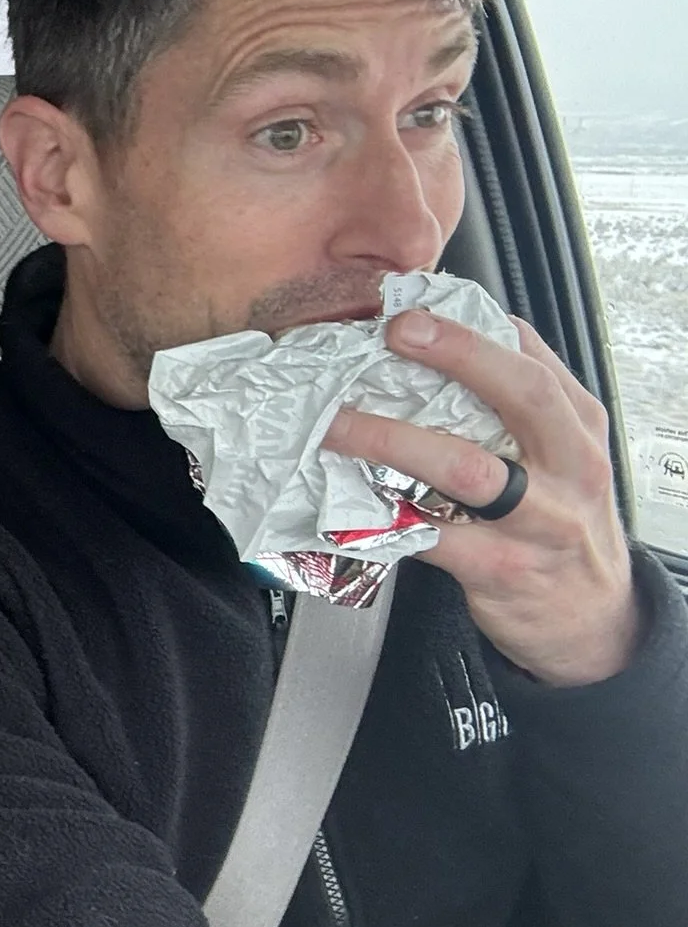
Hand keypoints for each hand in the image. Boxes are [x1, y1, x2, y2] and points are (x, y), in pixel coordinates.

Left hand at [323, 308, 638, 685]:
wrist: (590, 617)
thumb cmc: (561, 519)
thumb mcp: (563, 454)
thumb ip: (518, 402)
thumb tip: (446, 338)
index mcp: (578, 426)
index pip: (534, 360)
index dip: (472, 330)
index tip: (413, 309)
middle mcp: (569, 466)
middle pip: (522, 396)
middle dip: (457, 356)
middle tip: (392, 334)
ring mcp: (538, 520)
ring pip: (466, 468)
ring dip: (391, 439)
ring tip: (336, 424)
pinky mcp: (501, 568)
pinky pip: (432, 536)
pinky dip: (382, 515)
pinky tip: (341, 498)